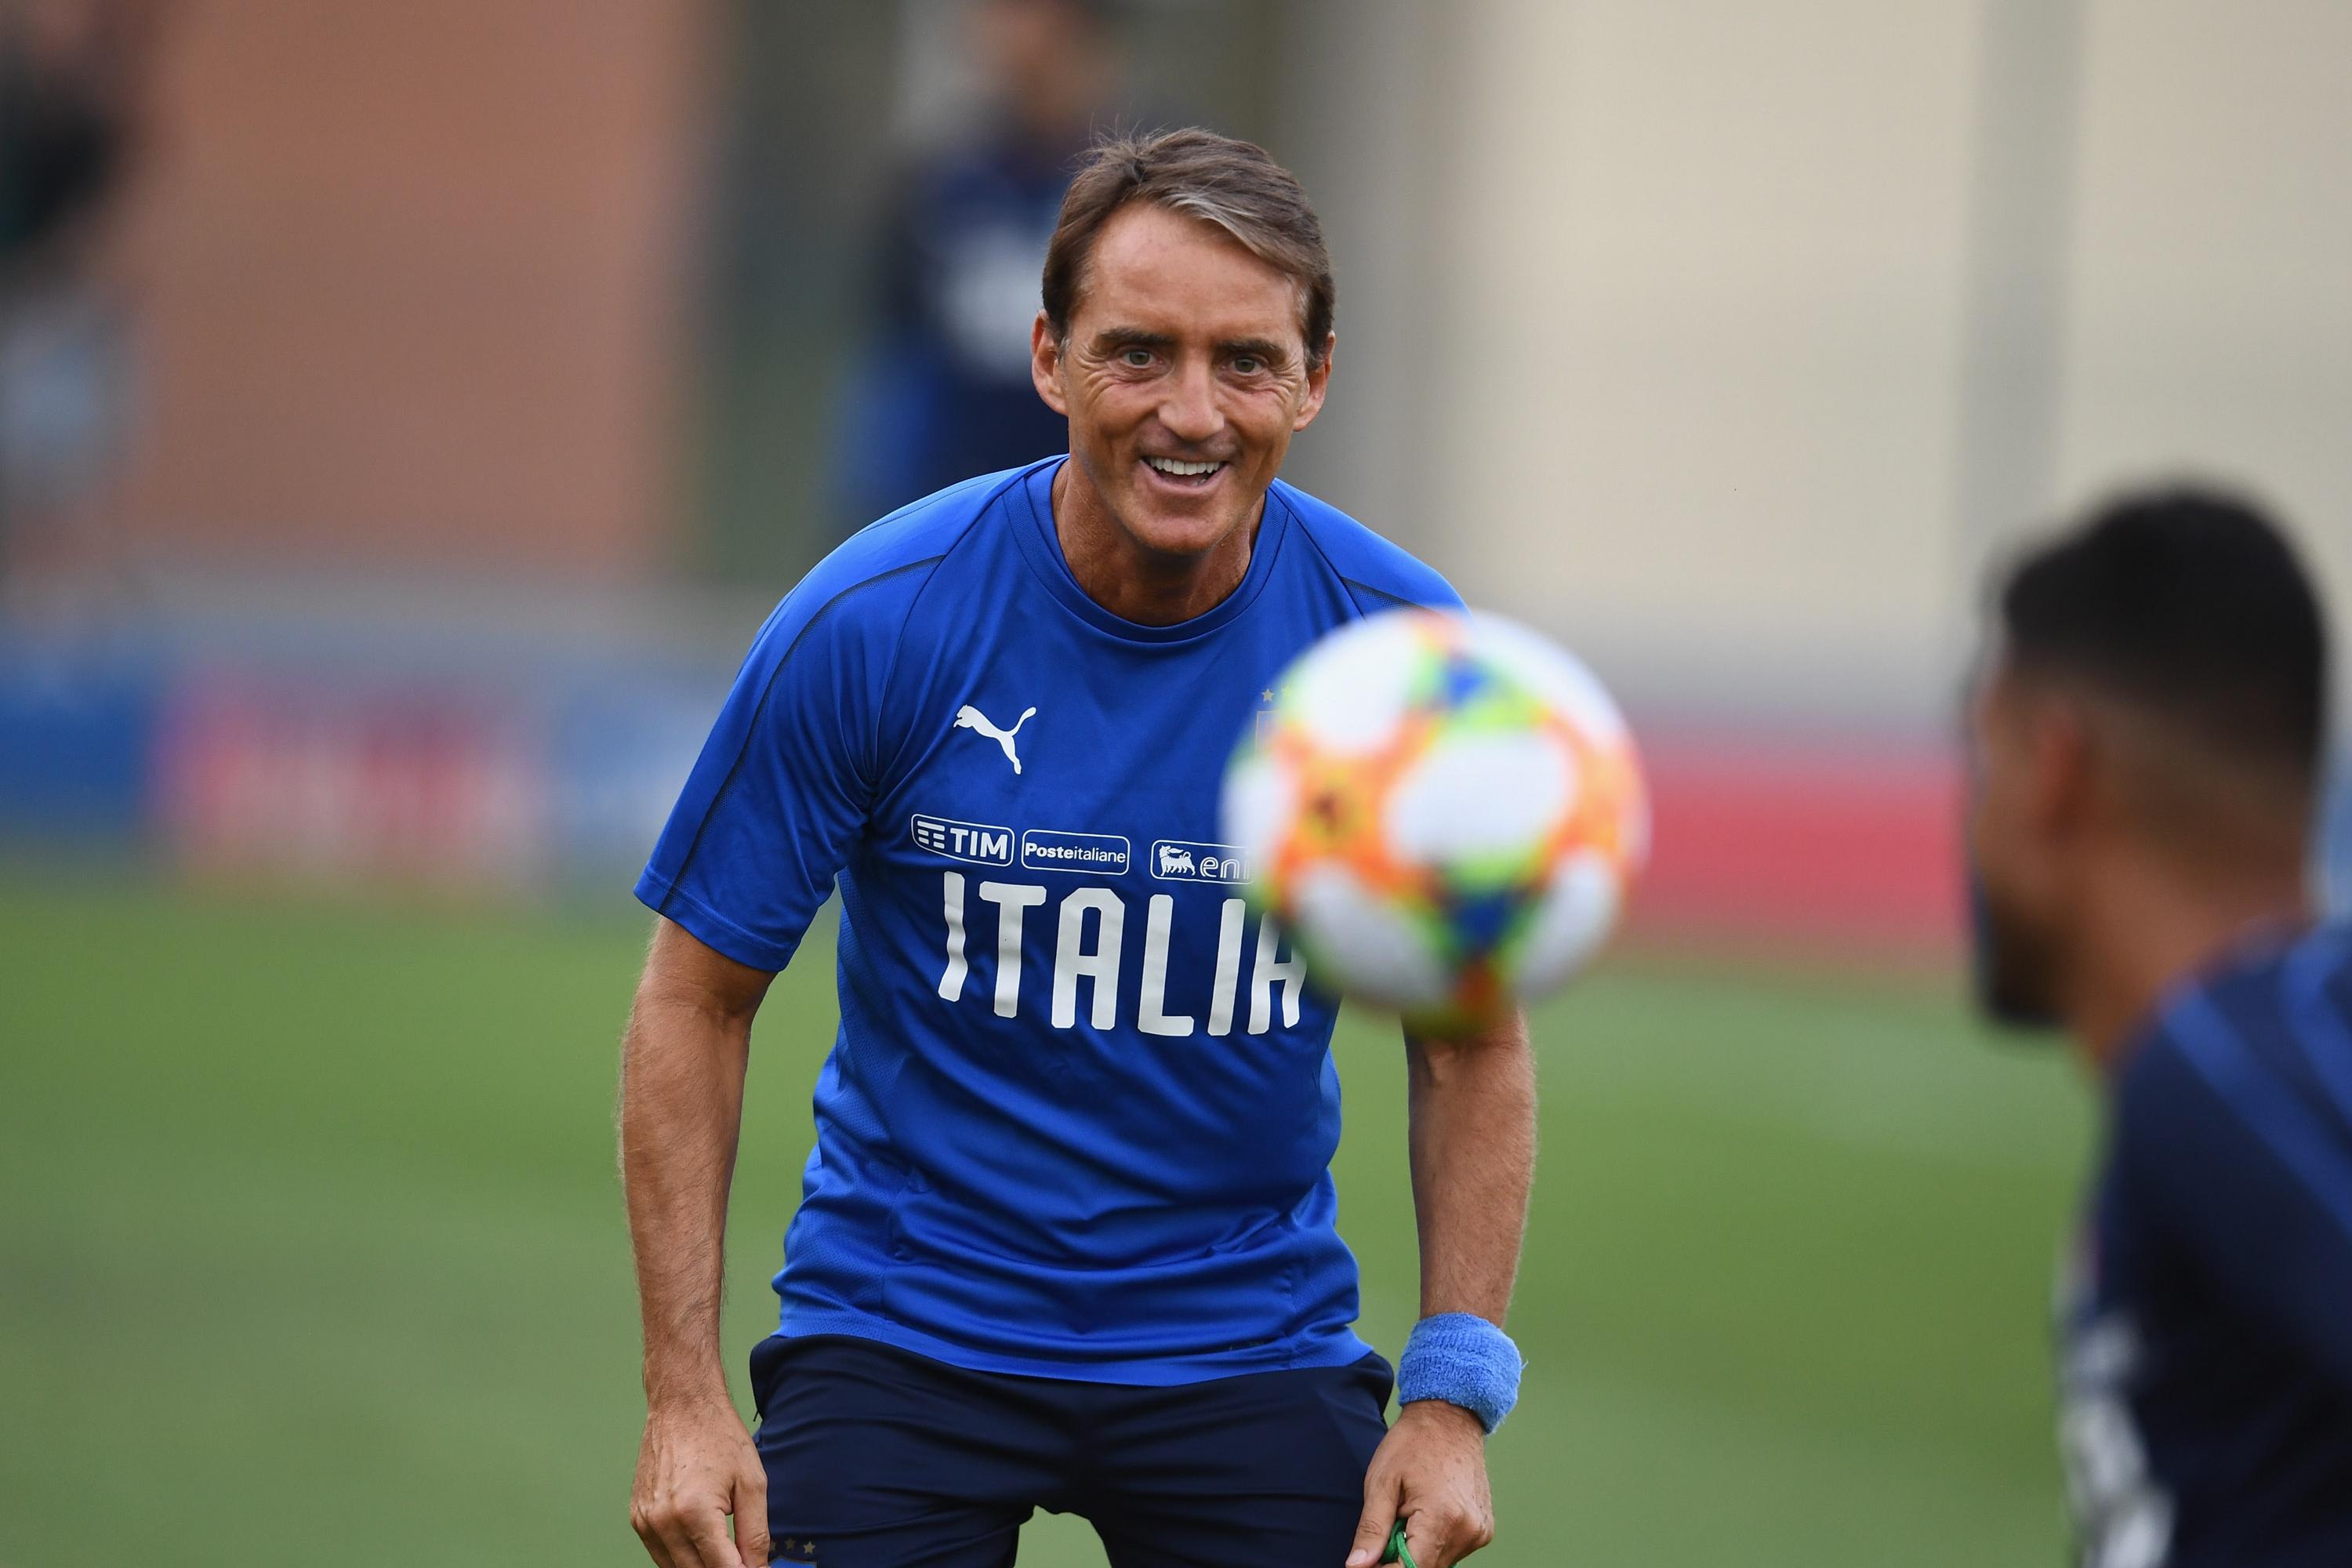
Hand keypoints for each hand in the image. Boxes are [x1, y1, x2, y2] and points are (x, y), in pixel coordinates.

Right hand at [630, 1395, 769, 1567]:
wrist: (681, 1405)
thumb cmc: (720, 1437)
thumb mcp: (752, 1483)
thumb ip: (756, 1534)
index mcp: (695, 1512)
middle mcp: (664, 1522)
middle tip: (744, 1561)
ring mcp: (646, 1522)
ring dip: (702, 1567)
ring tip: (725, 1552)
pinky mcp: (638, 1518)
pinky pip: (660, 1555)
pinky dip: (682, 1558)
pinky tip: (701, 1544)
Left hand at [1348, 1400, 1494, 1567]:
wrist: (1449, 1417)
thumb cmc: (1412, 1443)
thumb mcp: (1381, 1482)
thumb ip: (1371, 1529)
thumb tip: (1356, 1566)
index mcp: (1442, 1518)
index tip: (1367, 1563)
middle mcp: (1468, 1530)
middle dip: (1400, 1559)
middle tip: (1386, 1528)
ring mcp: (1479, 1531)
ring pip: (1439, 1563)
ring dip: (1418, 1551)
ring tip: (1406, 1515)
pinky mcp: (1484, 1529)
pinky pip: (1453, 1550)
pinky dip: (1434, 1543)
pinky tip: (1425, 1516)